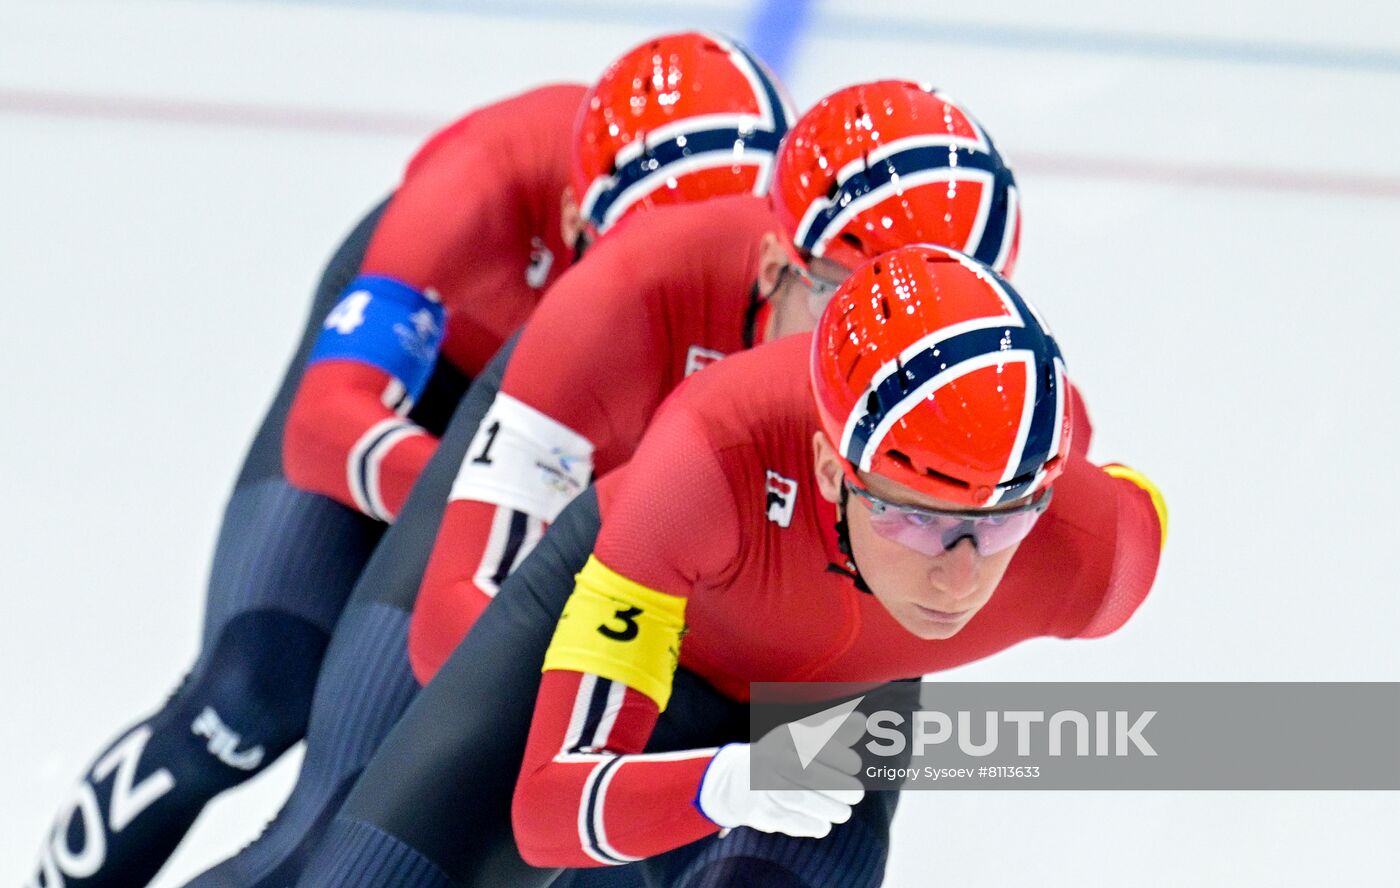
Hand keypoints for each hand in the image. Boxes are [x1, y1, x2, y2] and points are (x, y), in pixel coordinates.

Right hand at [696, 710, 865, 837]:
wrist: (737, 780)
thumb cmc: (783, 754)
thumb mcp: (803, 736)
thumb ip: (834, 729)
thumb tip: (862, 722)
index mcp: (786, 737)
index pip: (819, 745)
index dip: (843, 757)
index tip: (855, 765)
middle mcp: (773, 759)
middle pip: (811, 774)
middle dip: (841, 788)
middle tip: (856, 794)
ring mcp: (765, 785)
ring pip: (803, 801)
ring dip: (831, 810)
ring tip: (843, 812)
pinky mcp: (763, 810)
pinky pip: (793, 821)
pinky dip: (813, 825)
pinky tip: (823, 823)